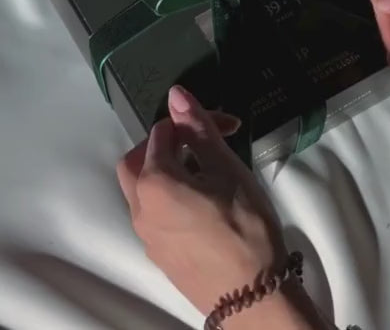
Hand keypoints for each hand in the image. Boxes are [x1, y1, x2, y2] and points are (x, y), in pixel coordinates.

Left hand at [117, 86, 322, 329]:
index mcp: (153, 183)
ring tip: (203, 173)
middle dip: (164, 144)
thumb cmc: (244, 225)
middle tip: (199, 145)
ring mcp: (146, 236)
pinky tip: (200, 205)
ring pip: (141, 190)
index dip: (193, 122)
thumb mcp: (227, 170)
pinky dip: (167, 197)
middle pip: (137, 161)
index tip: (226, 125)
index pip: (163, 133)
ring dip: (164, 171)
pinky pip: (152, 214)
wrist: (252, 297)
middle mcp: (139, 209)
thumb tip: (176, 94)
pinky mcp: (159, 256)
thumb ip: (199, 130)